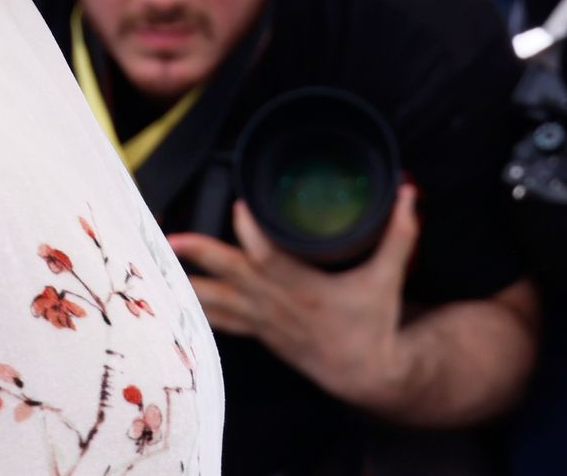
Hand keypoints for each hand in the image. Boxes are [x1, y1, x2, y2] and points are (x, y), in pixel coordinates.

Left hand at [167, 186, 419, 411]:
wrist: (367, 373)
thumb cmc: (375, 322)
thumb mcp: (388, 277)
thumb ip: (398, 233)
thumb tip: (409, 192)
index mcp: (305, 289)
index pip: (271, 257)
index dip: (254, 232)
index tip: (240, 204)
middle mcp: (278, 305)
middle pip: (231, 277)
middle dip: (201, 256)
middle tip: (172, 237)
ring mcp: (265, 322)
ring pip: (217, 302)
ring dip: (187, 284)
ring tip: (157, 267)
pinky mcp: (260, 333)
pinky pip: (222, 321)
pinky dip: (199, 309)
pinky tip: (175, 300)